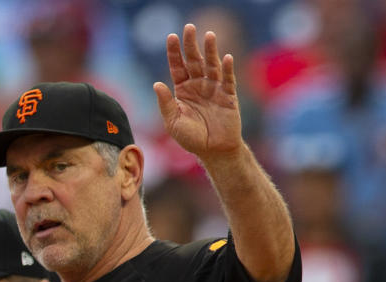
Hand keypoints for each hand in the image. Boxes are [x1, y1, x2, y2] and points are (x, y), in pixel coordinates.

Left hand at [154, 23, 241, 157]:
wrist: (213, 150)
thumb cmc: (191, 138)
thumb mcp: (173, 122)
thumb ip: (165, 103)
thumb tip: (156, 84)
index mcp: (183, 90)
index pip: (177, 67)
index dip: (174, 52)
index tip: (171, 36)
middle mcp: (198, 85)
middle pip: (194, 61)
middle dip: (191, 45)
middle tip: (189, 27)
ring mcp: (214, 89)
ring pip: (211, 66)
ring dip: (210, 51)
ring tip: (208, 35)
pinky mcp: (229, 96)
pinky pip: (228, 80)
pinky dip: (227, 69)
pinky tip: (225, 58)